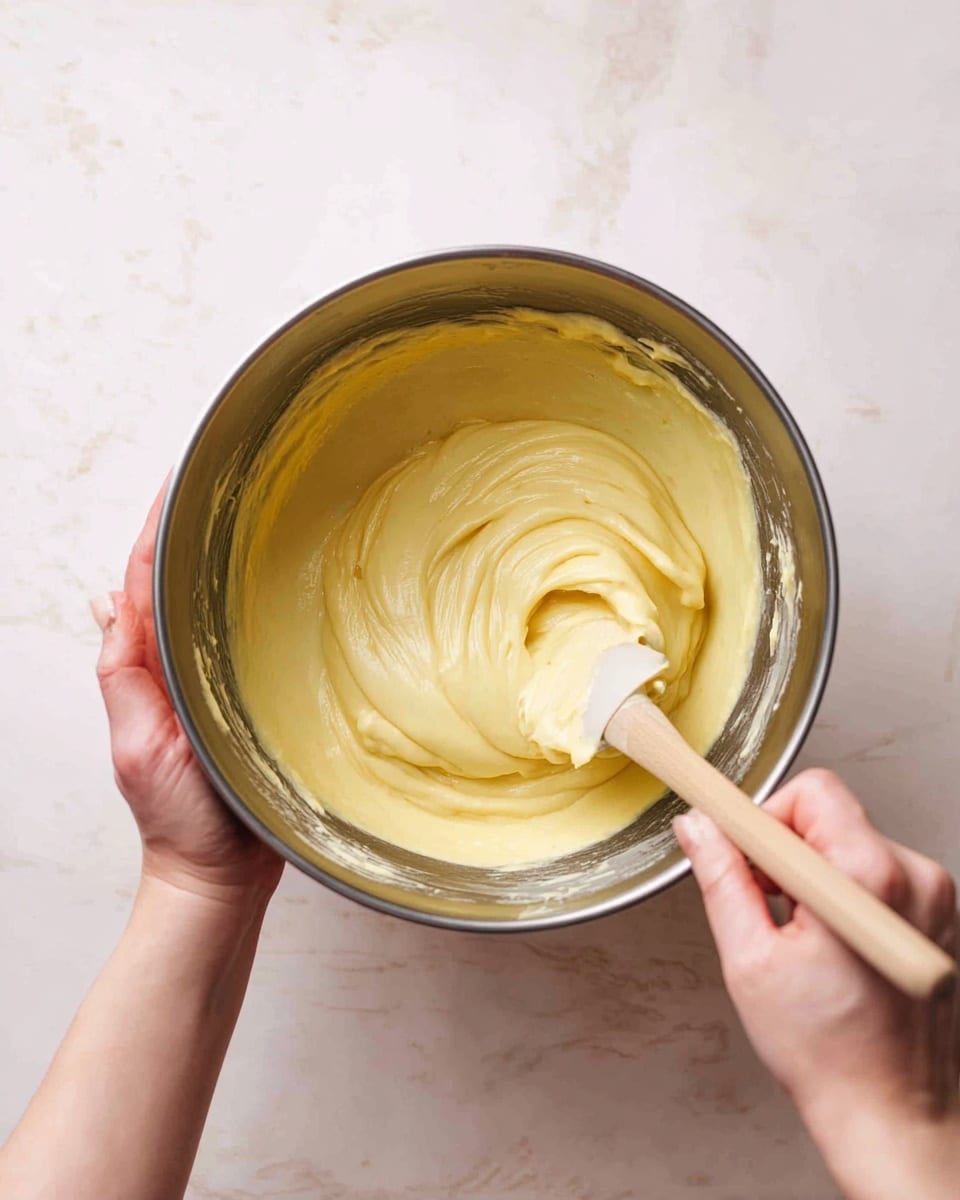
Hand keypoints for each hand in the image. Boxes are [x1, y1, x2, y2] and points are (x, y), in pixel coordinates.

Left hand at [93, 486, 283, 904]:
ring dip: (228, 561)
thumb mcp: (139, 746)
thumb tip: (108, 603)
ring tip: (250, 510)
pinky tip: (278, 580)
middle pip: (184, 585)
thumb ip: (126, 678)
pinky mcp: (255, 700)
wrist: (222, 876)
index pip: (147, 582)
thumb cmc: (180, 820)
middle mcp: (182, 667)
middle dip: (195, 530)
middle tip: (223, 476)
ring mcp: (219, 684)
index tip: (178, 480)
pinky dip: (258, 606)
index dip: (157, 529)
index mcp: (148, 669)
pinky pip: (256, 641)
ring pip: (221, 608)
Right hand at [676, 769, 958, 1199]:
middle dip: (786, 849)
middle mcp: (914, 878)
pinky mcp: (942, 917)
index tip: (730, 831)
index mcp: (867, 880)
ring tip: (801, 935)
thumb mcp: (750, 961)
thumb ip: (723, 879)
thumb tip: (700, 829)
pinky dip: (847, 893)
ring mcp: (936, 898)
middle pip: (833, 815)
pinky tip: (833, 944)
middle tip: (765, 901)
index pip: (810, 794)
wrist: (897, 1116)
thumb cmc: (830, 1054)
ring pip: (855, 843)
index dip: (762, 817)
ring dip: (816, 874)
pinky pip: (882, 873)